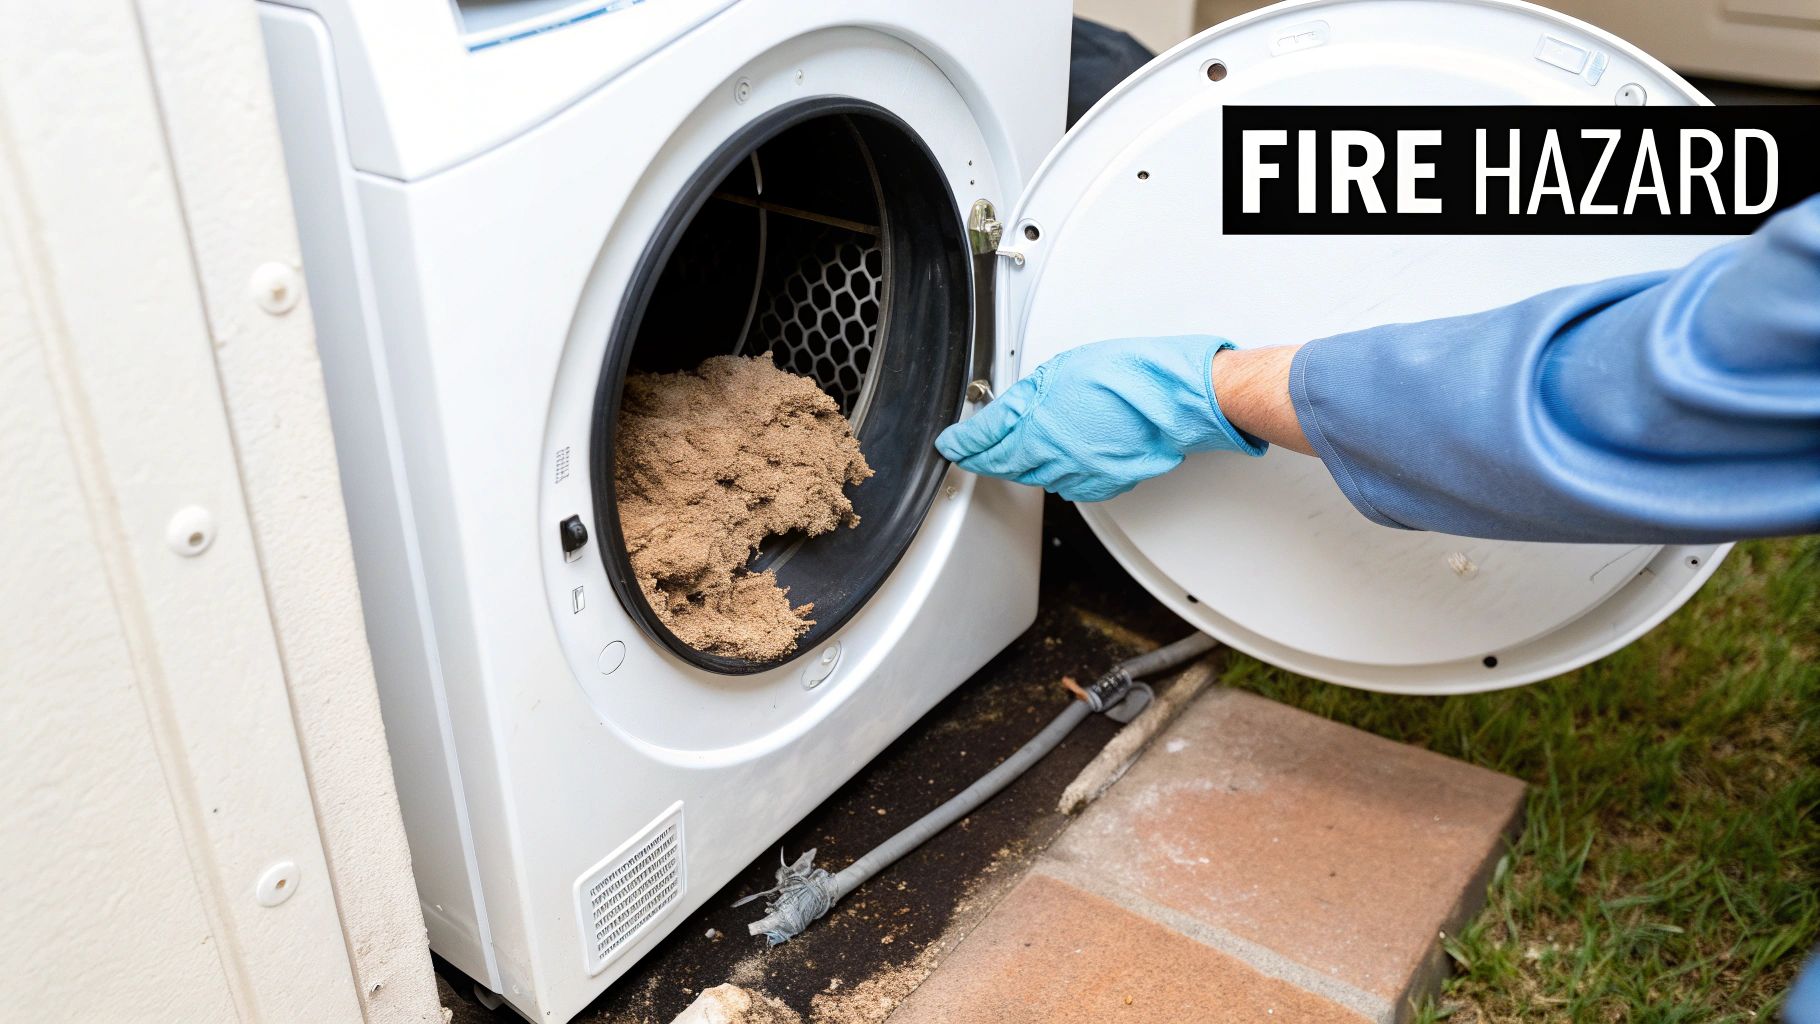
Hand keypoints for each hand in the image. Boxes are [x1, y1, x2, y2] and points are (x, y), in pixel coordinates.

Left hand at [935, 336, 1266, 501]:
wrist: (1177, 399)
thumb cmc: (1130, 376)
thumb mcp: (1061, 370)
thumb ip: (1025, 398)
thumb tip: (1004, 413)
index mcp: (1036, 431)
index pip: (982, 444)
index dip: (962, 443)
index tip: (950, 444)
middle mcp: (1054, 461)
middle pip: (1005, 464)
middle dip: (987, 454)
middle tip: (974, 445)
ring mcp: (1080, 476)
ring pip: (1035, 475)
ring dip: (1022, 461)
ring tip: (1019, 442)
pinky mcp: (1104, 483)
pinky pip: (1067, 481)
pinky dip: (1055, 469)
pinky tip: (1058, 453)